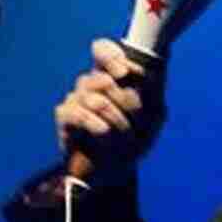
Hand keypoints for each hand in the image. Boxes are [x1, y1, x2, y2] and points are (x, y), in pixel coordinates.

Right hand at [55, 39, 164, 182]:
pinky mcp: (65, 117)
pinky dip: (99, 127)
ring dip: (118, 121)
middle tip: (138, 120)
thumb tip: (156, 66)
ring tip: (126, 136)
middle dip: (128, 102)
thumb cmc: (134, 140)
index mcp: (111, 77)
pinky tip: (106, 135)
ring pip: (95, 98)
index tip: (126, 74)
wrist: (116, 171)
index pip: (101, 50)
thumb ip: (154, 90)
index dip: (111, 56)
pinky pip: (79, 113)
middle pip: (104, 78)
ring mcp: (75, 99)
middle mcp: (91, 84)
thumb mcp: (153, 115)